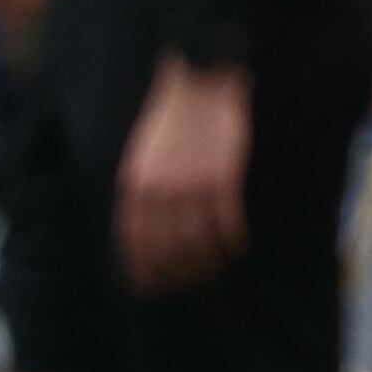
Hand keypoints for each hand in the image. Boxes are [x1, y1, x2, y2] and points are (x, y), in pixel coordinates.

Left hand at [114, 58, 251, 293]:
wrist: (199, 84)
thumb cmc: (170, 119)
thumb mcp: (141, 156)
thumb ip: (142, 193)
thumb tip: (146, 234)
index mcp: (135, 185)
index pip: (134, 242)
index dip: (142, 269)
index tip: (149, 287)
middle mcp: (161, 191)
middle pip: (168, 248)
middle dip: (176, 273)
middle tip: (187, 285)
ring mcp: (193, 186)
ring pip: (200, 241)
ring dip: (208, 262)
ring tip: (214, 270)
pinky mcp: (223, 179)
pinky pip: (228, 223)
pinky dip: (233, 241)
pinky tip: (237, 247)